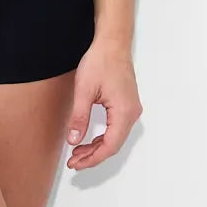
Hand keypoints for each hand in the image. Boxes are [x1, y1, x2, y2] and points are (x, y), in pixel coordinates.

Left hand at [64, 34, 141, 169]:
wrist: (112, 43)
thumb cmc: (100, 61)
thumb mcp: (83, 91)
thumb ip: (79, 118)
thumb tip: (74, 141)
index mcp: (124, 112)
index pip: (109, 146)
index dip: (92, 158)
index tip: (75, 163)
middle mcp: (132, 113)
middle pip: (113, 145)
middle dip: (93, 155)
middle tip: (73, 161)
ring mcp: (131, 109)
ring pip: (115, 137)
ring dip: (97, 147)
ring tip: (77, 152)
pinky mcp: (127, 105)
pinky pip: (116, 128)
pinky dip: (103, 136)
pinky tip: (89, 139)